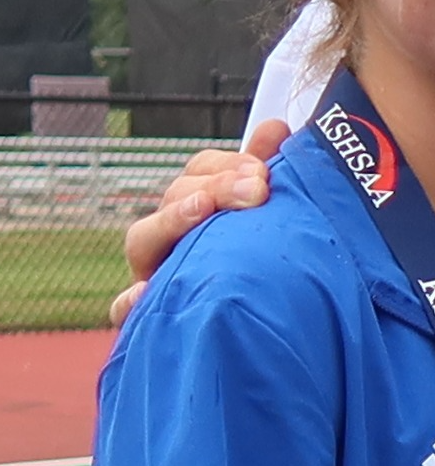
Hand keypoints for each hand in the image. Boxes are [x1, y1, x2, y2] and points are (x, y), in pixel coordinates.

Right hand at [111, 122, 286, 327]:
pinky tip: (144, 295)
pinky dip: (130, 302)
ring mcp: (154, 275)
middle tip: (257, 188)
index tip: (262, 169)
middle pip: (174, 197)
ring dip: (172, 220)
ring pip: (144, 239)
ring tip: (201, 208)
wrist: (257, 339)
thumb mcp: (266, 224)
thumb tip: (277, 126)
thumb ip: (265, 175)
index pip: (200, 173)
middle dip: (214, 186)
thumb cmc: (260, 272)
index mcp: (198, 212)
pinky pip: (126, 310)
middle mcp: (172, 240)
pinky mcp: (146, 319)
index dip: (225, 165)